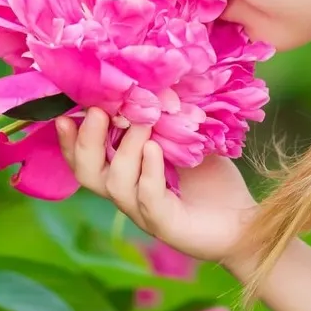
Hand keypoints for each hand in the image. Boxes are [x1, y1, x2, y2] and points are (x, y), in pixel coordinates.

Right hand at [56, 107, 258, 266]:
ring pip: (116, 184)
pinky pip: (148, 198)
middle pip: (89, 174)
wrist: (245, 221)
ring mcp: (144, 212)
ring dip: (125, 149)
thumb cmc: (214, 181)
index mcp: (128, 174)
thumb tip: (155, 85)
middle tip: (96, 113)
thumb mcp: (188, 142)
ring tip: (141, 123)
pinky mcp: (166, 225)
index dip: (71, 140)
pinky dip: (149, 171)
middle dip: (86, 142)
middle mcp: (129, 194)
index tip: (64, 113)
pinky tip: (155, 150)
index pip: (87, 159)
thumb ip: (168, 121)